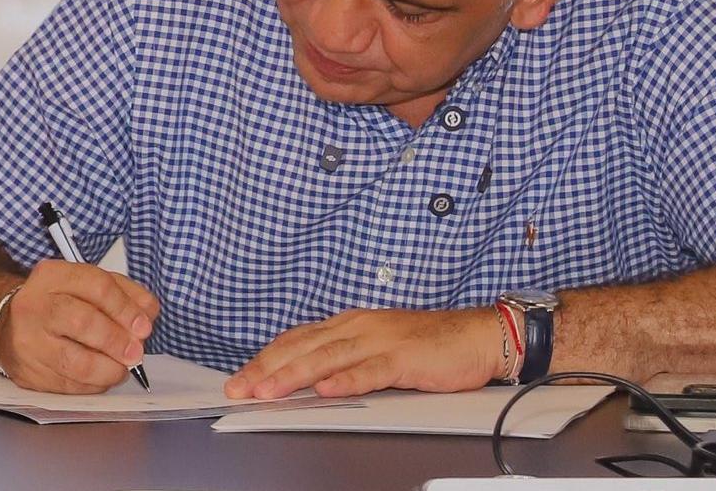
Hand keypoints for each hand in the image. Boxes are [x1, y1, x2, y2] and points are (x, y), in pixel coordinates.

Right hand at [0, 259, 159, 393]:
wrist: (8, 327)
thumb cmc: (56, 304)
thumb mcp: (86, 285)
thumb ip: (123, 293)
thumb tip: (148, 313)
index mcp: (51, 277)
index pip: (96, 286)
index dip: (126, 308)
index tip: (144, 325)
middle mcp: (33, 306)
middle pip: (82, 321)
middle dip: (116, 340)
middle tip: (135, 352)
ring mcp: (27, 342)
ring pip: (74, 361)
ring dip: (108, 369)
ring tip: (122, 368)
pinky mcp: (28, 373)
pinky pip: (68, 386)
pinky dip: (93, 385)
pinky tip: (102, 377)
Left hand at [224, 308, 504, 399]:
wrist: (476, 336)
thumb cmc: (426, 344)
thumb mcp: (375, 348)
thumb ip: (342, 360)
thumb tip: (305, 381)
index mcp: (348, 324)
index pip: (296, 340)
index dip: (265, 359)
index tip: (240, 378)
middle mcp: (358, 327)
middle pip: (303, 348)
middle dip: (267, 369)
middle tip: (239, 389)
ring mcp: (380, 340)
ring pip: (328, 358)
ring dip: (294, 376)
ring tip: (268, 391)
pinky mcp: (404, 357)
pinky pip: (370, 370)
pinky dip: (346, 380)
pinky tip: (326, 390)